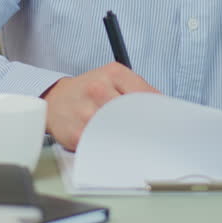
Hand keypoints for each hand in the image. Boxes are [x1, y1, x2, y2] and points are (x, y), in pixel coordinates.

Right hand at [41, 62, 159, 150]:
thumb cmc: (89, 90)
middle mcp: (98, 89)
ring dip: (131, 140)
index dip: (158, 112)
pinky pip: (104, 145)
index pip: (146, 95)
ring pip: (121, 131)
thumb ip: (139, 89)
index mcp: (113, 73)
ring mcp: (86, 112)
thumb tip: (166, 107)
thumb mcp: (113, 78)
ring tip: (135, 142)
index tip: (165, 124)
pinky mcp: (77, 134)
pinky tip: (116, 146)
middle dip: (146, 127)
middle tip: (153, 137)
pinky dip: (114, 149)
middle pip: (134, 114)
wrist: (55, 100)